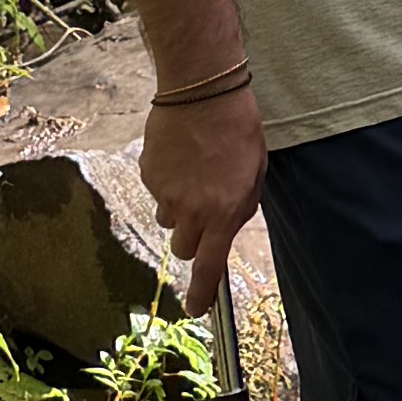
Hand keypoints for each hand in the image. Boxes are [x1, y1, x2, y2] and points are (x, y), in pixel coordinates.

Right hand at [140, 80, 265, 297]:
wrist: (202, 91)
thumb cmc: (238, 129)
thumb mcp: (254, 173)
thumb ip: (239, 208)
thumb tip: (225, 226)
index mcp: (223, 212)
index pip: (209, 267)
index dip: (201, 294)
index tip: (195, 309)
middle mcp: (192, 210)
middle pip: (184, 248)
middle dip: (194, 237)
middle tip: (204, 211)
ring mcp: (165, 193)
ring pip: (169, 219)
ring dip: (180, 208)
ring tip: (194, 174)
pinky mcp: (147, 175)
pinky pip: (156, 191)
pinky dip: (167, 183)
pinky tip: (180, 157)